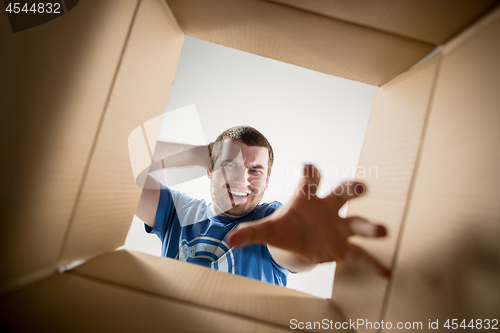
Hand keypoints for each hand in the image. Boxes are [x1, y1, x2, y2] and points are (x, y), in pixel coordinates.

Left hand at [226, 164, 390, 276]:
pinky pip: (361, 255)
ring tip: (382, 231)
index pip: (310, 180)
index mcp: (307, 198)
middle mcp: (327, 209)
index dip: (310, 173)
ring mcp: (338, 228)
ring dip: (369, 226)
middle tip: (362, 186)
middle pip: (342, 193)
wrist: (296, 243)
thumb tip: (229, 240)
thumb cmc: (285, 228)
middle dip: (352, 188)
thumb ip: (251, 232)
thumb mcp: (268, 229)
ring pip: (357, 222)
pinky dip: (373, 264)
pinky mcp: (343, 248)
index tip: (308, 167)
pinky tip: (386, 273)